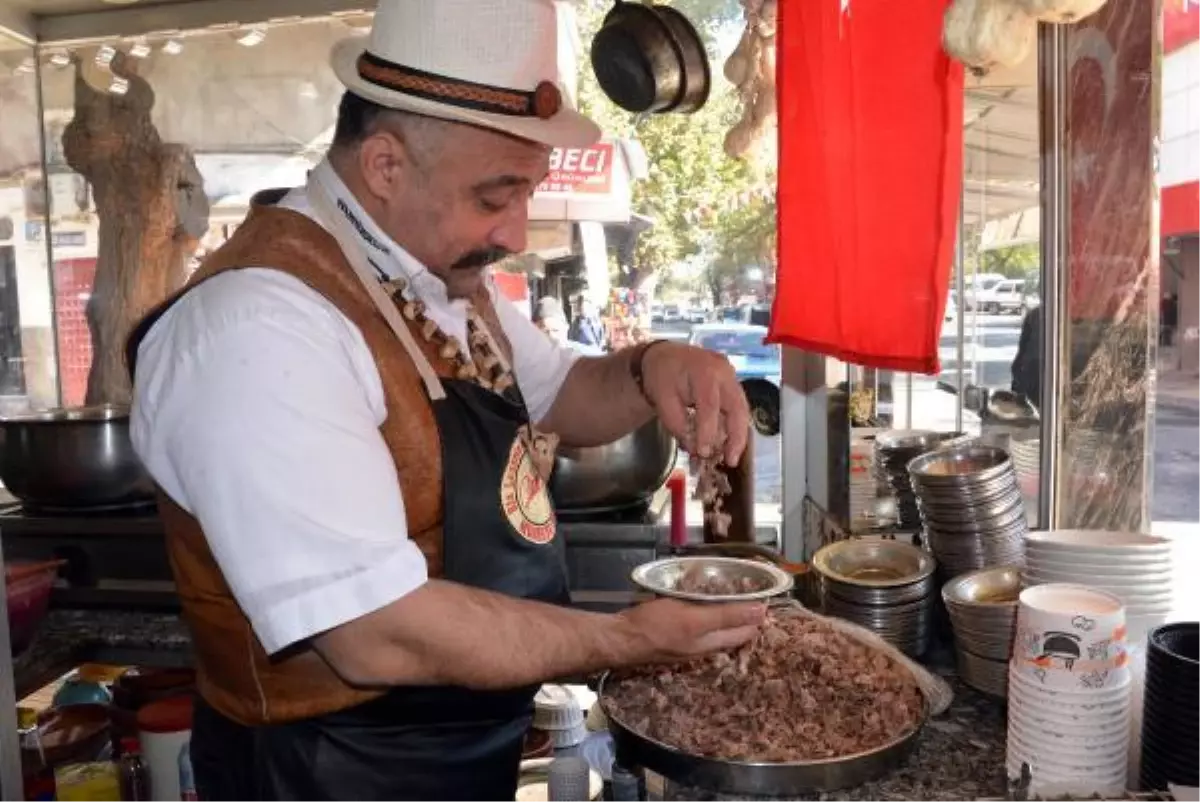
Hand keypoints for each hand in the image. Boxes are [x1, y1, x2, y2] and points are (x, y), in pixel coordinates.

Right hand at [618, 598, 764, 662]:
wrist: (620, 638)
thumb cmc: (656, 627)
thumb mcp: (694, 618)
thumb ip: (727, 615)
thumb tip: (761, 612)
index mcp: (711, 643)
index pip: (745, 631)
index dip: (758, 615)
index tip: (768, 596)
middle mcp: (703, 647)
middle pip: (732, 632)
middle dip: (745, 615)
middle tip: (753, 592)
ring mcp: (688, 643)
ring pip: (716, 629)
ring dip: (727, 614)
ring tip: (733, 595)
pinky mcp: (674, 636)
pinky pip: (699, 625)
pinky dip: (707, 613)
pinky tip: (702, 602)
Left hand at [641, 342, 750, 464]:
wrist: (665, 357)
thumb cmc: (661, 376)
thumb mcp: (662, 401)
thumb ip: (678, 425)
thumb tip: (694, 449)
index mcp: (703, 370)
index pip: (709, 405)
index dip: (708, 431)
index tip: (704, 452)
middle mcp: (723, 371)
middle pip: (737, 407)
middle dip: (736, 436)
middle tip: (731, 460)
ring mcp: (731, 377)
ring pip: (742, 409)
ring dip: (738, 435)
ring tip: (731, 457)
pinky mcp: (732, 384)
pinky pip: (738, 408)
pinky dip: (734, 427)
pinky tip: (728, 444)